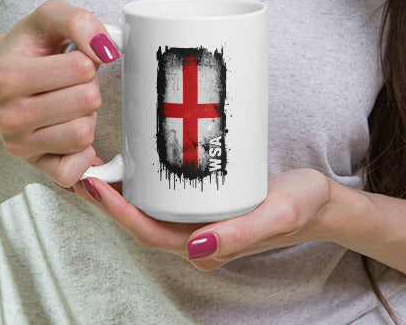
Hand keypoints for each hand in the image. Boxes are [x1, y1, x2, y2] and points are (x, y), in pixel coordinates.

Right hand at [0, 0, 119, 188]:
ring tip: (67, 103)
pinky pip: (72, 171)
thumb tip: (106, 49)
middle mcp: (7, 115)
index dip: (87, 58)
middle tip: (69, 82)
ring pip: (84, 134)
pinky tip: (70, 131)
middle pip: (88, 101)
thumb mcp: (49, 17)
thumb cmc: (28, 47)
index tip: (69, 57)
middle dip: (88, 86)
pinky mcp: (32, 166)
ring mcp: (17, 144)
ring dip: (86, 116)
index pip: (82, 67)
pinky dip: (82, 153)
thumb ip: (79, 21)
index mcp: (8, 75)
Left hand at [70, 168, 332, 267]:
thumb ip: (240, 235)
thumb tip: (194, 248)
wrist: (321, 201)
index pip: (148, 232)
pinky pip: (167, 196)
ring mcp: (200, 222)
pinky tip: (136, 157)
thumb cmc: (301, 207)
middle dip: (110, 198)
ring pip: (151, 208)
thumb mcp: (277, 215)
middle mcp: (196, 238)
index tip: (94, 183)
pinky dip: (146, 180)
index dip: (117, 211)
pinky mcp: (205, 204)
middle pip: (141, 220)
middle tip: (84, 163)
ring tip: (100, 158)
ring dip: (123, 188)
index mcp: (206, 247)